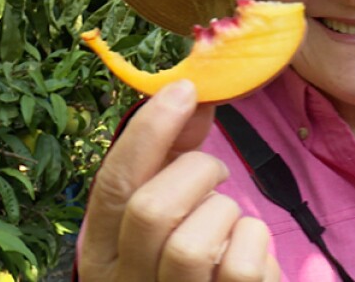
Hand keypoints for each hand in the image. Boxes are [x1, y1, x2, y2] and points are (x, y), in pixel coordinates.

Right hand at [78, 81, 280, 280]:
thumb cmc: (198, 250)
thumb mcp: (173, 205)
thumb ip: (174, 153)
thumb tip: (190, 94)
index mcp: (102, 253)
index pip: (111, 186)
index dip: (147, 131)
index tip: (184, 90)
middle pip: (149, 210)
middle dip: (197, 173)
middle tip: (217, 175)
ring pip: (190, 245)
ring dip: (223, 213)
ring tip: (227, 220)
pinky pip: (239, 268)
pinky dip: (252, 242)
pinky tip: (247, 247)